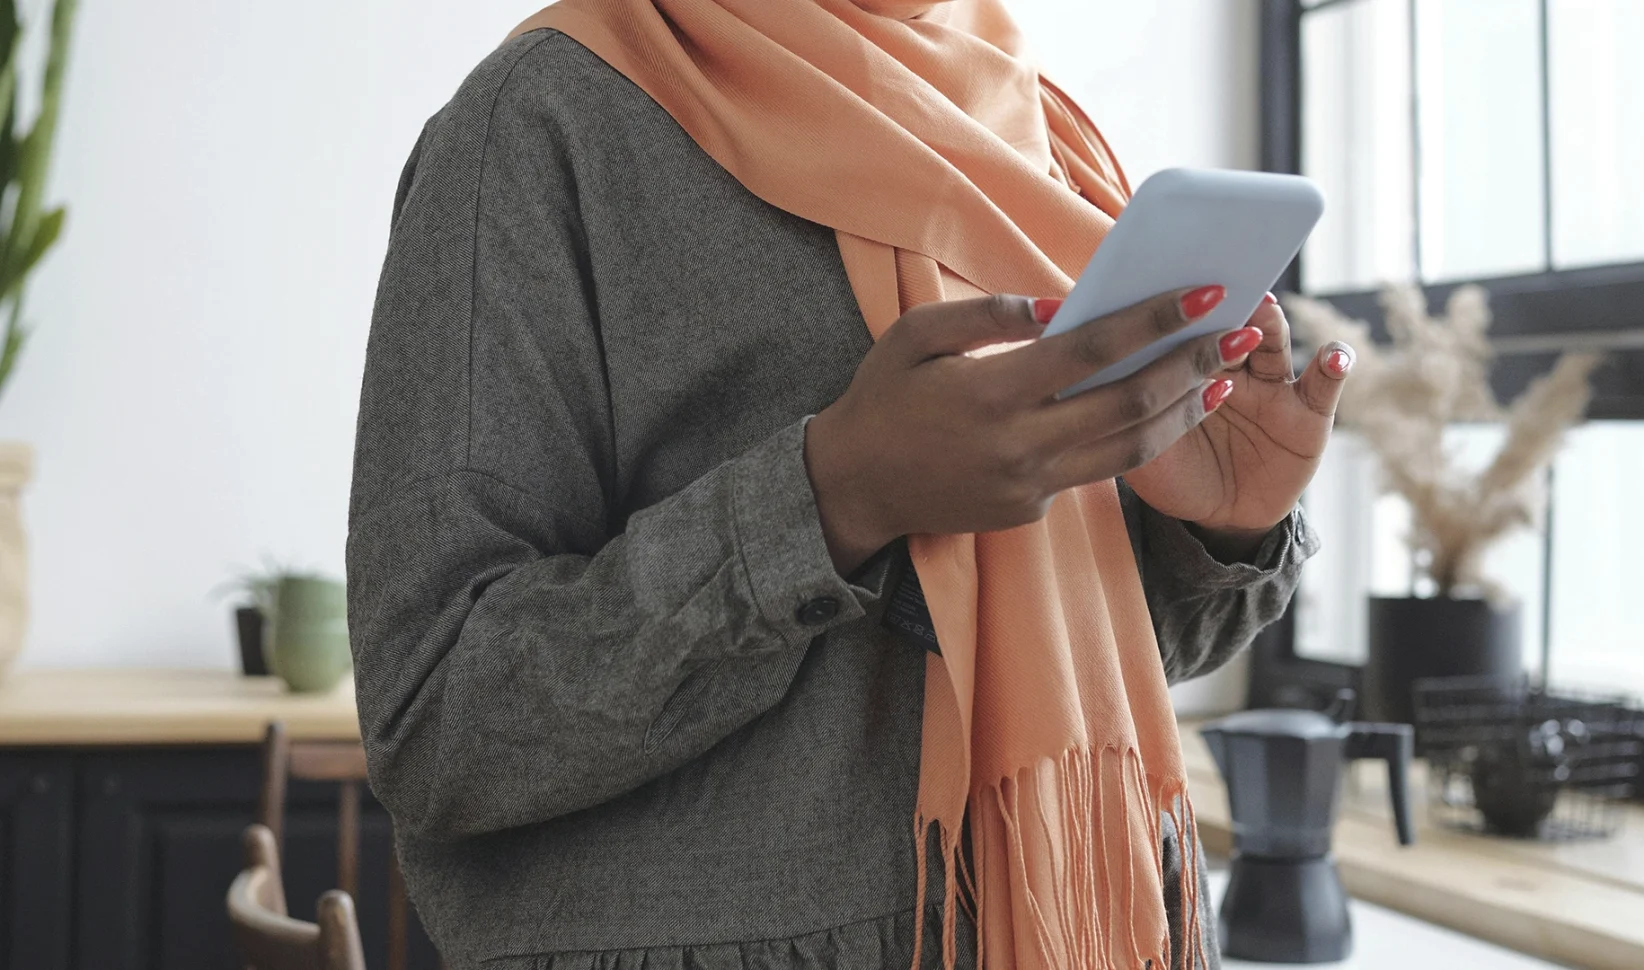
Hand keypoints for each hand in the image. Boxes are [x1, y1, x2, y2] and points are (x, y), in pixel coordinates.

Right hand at [804, 287, 1249, 574]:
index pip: (1091, 351)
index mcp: (990, 393)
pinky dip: (1137, 439)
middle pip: (1128, 404)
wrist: (853, 487)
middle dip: (1192, 364)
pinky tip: (1164, 410)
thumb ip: (984, 315)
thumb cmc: (883, 398)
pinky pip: (1094, 471)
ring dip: (1183, 411)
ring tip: (1222, 377)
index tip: (1205, 293)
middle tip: (1238, 330)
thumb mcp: (913, 336)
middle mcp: (1018, 446)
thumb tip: (1058, 305)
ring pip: (1128, 449)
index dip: (1155, 321)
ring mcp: (1028, 486)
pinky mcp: (1030, 511)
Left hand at [1123, 294, 1353, 556]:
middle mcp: (1230, 363)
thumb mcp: (1138, 439)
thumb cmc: (1170, 471)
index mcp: (1184, 362)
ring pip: (1273, 341)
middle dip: (1222, 300)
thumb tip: (1081, 364)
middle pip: (1227, 321)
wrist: (1216, 518)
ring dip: (1269, 322)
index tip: (1156, 273)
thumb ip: (1122, 402)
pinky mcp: (1308, 415)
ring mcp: (1271, 386)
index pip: (1180, 322)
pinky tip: (1333, 357)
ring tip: (1263, 307)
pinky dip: (1334, 366)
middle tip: (1212, 283)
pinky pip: (1325, 386)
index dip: (1169, 302)